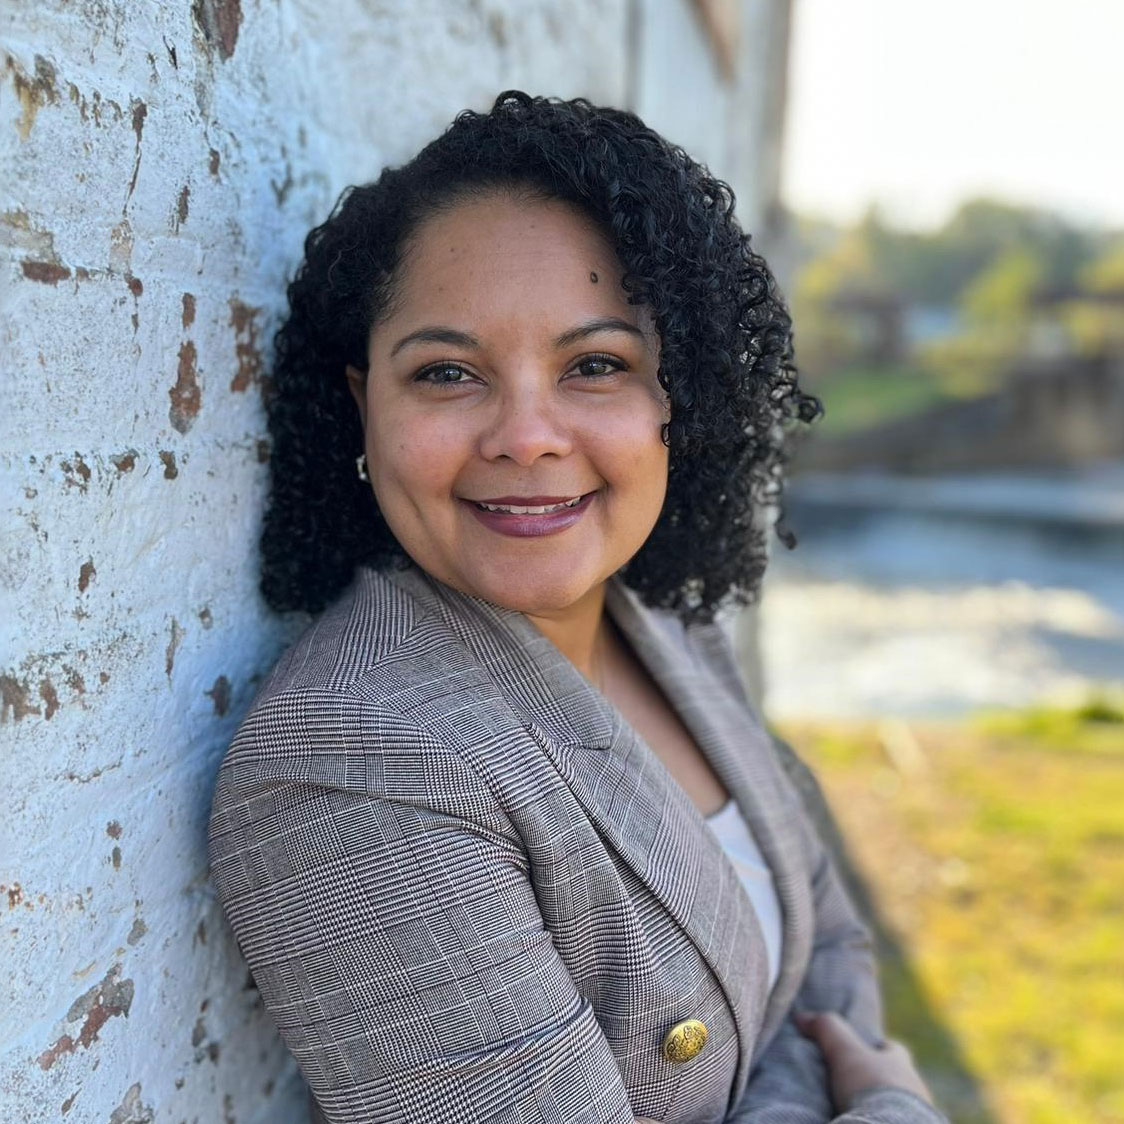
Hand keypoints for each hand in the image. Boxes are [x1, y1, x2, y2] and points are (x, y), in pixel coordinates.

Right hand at [793, 1010, 933, 1111]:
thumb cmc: (870, 1086)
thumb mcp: (843, 1051)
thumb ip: (826, 1030)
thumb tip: (801, 1016)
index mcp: (901, 1064)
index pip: (895, 1050)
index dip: (881, 1047)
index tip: (867, 1048)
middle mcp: (914, 1088)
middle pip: (898, 1078)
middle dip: (880, 1079)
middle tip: (855, 1083)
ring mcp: (917, 1115)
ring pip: (899, 1105)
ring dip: (882, 1105)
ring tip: (855, 1110)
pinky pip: (898, 1122)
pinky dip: (882, 1120)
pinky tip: (863, 1122)